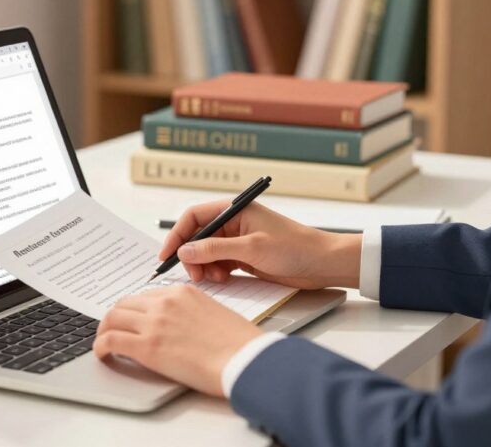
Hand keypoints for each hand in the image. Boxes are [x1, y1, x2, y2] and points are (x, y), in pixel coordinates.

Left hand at [93, 284, 261, 395]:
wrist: (244, 359)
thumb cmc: (238, 343)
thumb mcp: (212, 312)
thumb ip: (189, 313)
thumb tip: (176, 326)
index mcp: (182, 292)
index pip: (145, 296)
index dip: (134, 310)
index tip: (131, 320)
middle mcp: (164, 303)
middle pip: (124, 304)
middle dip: (115, 318)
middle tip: (112, 331)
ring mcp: (154, 323)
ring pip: (112, 319)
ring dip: (103, 331)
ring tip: (104, 343)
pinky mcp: (147, 347)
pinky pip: (110, 341)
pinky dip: (100, 347)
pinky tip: (103, 355)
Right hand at [160, 200, 362, 289]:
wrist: (322, 263)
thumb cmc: (294, 247)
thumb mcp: (252, 248)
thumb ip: (215, 250)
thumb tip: (185, 251)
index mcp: (234, 210)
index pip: (194, 217)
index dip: (177, 235)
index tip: (168, 255)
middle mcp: (233, 223)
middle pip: (197, 237)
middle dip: (191, 256)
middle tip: (194, 275)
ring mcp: (238, 241)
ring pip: (206, 253)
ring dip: (204, 267)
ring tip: (214, 279)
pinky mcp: (244, 257)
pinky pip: (219, 264)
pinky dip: (216, 273)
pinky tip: (224, 280)